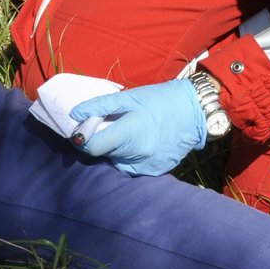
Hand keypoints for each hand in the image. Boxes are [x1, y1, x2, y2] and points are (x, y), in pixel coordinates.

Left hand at [70, 77, 206, 176]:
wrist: (194, 111)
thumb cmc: (159, 100)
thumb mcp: (128, 97)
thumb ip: (100, 106)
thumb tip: (74, 114)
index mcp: (129, 134)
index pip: (93, 147)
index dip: (83, 139)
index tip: (83, 131)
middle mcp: (138, 155)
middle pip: (104, 155)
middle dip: (101, 141)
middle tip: (110, 126)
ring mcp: (148, 165)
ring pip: (117, 163)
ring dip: (115, 151)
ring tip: (127, 134)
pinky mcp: (156, 171)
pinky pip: (133, 168)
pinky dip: (130, 157)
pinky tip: (139, 142)